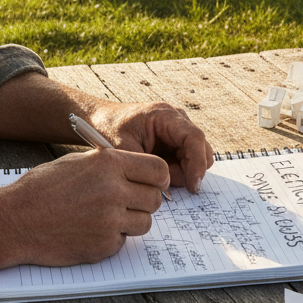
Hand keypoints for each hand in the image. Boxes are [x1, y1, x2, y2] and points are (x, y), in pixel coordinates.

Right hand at [2, 148, 169, 265]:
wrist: (15, 220)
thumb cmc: (42, 188)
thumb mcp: (77, 163)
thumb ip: (109, 165)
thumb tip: (137, 172)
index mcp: (109, 163)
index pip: (158, 170)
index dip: (158, 178)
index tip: (153, 184)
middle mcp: (114, 190)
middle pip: (155, 199)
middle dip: (144, 201)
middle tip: (128, 203)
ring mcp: (110, 220)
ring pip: (145, 222)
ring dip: (131, 221)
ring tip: (106, 217)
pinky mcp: (104, 245)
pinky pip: (123, 241)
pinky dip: (112, 238)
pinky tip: (90, 231)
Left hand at [87, 102, 213, 193]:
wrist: (101, 120)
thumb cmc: (109, 129)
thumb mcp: (123, 149)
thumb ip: (146, 168)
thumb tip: (167, 187)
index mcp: (164, 115)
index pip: (194, 138)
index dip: (197, 164)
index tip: (193, 186)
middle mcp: (177, 119)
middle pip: (201, 149)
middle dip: (190, 170)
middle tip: (168, 185)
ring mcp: (178, 129)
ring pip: (196, 156)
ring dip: (182, 172)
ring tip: (155, 175)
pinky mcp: (175, 140)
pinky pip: (185, 159)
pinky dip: (176, 170)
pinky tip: (157, 173)